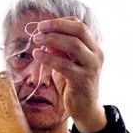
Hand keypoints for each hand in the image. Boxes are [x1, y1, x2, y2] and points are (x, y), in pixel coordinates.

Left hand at [32, 17, 105, 132]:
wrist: (86, 109)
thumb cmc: (74, 85)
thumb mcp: (67, 64)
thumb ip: (59, 51)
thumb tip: (44, 36)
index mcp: (93, 48)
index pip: (79, 26)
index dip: (61, 22)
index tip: (43, 25)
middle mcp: (96, 55)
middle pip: (79, 30)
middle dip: (57, 26)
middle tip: (39, 28)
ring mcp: (91, 67)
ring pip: (74, 45)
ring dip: (52, 39)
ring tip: (36, 40)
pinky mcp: (82, 80)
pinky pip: (65, 65)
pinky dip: (49, 58)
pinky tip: (37, 55)